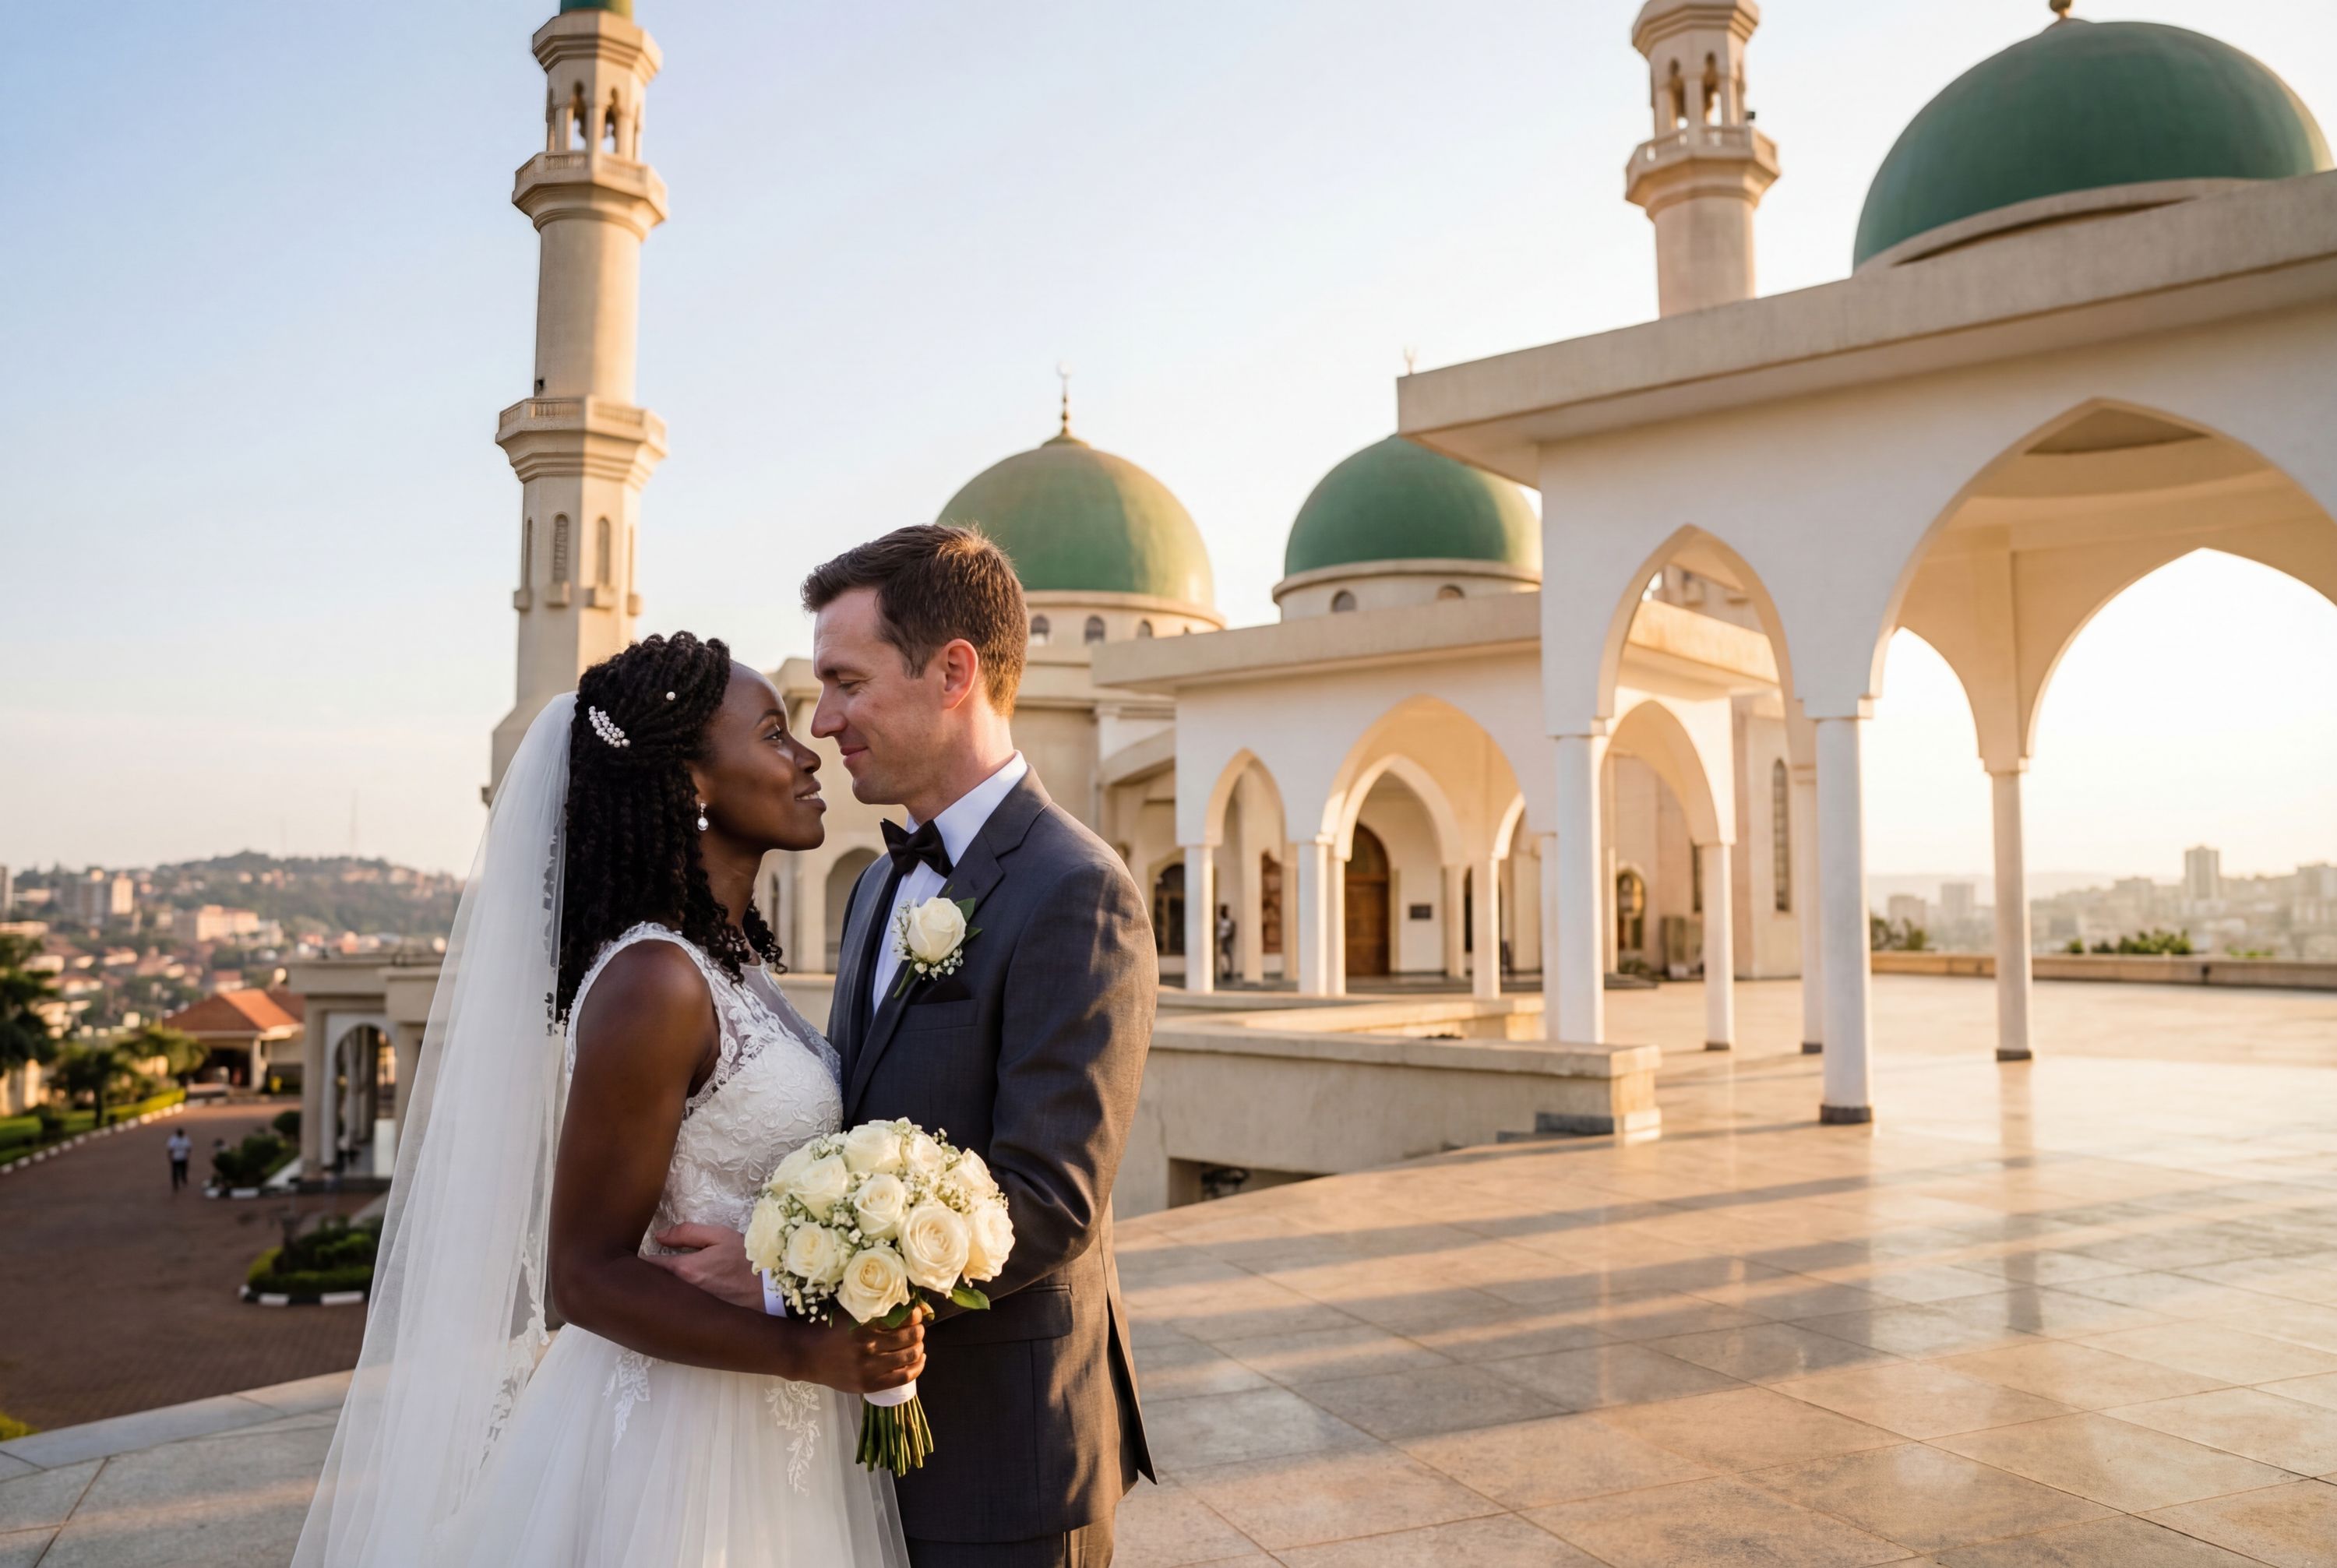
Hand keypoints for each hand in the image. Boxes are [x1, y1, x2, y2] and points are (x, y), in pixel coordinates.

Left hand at [645, 1223, 761, 1309]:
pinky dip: (674, 1304)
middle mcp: (683, 1292)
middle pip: (652, 1286)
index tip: (635, 1256)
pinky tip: (679, 1300)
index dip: (639, 1260)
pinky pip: (679, 1310)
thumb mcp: (720, 1236)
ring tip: (659, 1285)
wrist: (773, 1290)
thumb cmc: (747, 1259)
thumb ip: (687, 1233)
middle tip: (644, 1271)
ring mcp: (690, 1309)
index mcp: (684, 1269)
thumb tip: (659, 1236)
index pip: (648, 1266)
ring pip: (665, 1299)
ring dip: (660, 1292)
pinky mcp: (699, 1320)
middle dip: (646, 1278)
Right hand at [793, 1304, 927, 1394]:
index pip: (903, 1318)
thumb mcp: (848, 1312)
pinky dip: (917, 1366)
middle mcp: (868, 1346)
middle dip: (919, 1330)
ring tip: (917, 1342)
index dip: (915, 1314)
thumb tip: (904, 1299)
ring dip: (919, 1346)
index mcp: (864, 1324)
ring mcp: (869, 1367)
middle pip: (910, 1336)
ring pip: (909, 1355)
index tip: (916, 1312)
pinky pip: (903, 1377)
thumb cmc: (829, 1329)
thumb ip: (871, 1307)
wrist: (806, 1355)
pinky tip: (920, 1358)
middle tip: (917, 1327)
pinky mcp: (869, 1384)